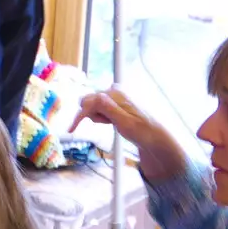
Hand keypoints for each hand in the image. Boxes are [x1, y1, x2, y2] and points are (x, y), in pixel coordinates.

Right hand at [71, 88, 186, 181]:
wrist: (155, 137)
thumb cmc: (142, 132)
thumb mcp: (125, 123)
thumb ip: (110, 109)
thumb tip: (97, 95)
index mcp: (116, 94)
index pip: (89, 101)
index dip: (80, 115)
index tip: (72, 130)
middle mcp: (114, 90)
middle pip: (89, 100)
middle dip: (91, 114)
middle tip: (105, 124)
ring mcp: (115, 95)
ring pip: (93, 104)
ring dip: (96, 115)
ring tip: (110, 123)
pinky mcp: (115, 101)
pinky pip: (99, 106)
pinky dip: (101, 115)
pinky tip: (109, 121)